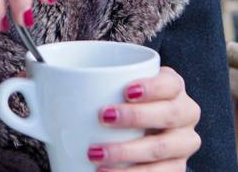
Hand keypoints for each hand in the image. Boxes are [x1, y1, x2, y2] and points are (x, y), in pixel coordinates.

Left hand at [87, 67, 201, 170]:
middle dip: (136, 117)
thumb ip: (97, 82)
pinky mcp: (176, 168)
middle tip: (103, 117)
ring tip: (96, 155)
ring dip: (128, 152)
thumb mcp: (119, 88)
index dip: (153, 86)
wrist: (142, 132)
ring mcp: (184, 144)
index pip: (171, 84)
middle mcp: (186, 115)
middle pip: (169, 115)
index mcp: (174, 88)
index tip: (126, 91)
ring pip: (162, 149)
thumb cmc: (124, 103)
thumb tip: (50, 74)